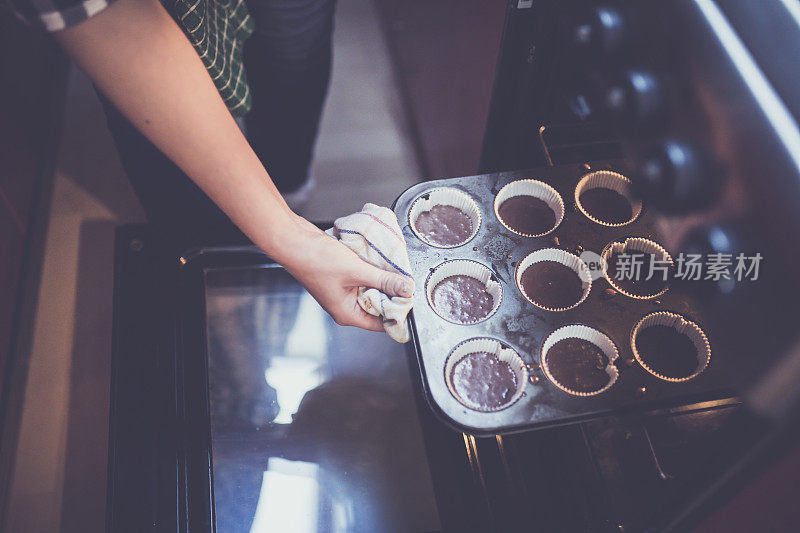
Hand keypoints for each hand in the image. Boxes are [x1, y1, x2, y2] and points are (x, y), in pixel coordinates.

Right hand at [279, 218, 414, 330]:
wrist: (294, 242)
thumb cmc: (315, 261)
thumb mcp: (356, 271)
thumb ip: (383, 280)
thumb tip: (405, 288)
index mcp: (347, 314)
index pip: (381, 324)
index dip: (398, 314)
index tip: (412, 300)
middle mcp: (345, 306)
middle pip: (378, 306)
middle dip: (392, 294)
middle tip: (407, 281)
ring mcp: (343, 292)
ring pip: (372, 290)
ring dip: (383, 280)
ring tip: (394, 270)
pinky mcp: (342, 278)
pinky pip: (364, 278)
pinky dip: (372, 271)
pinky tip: (379, 261)